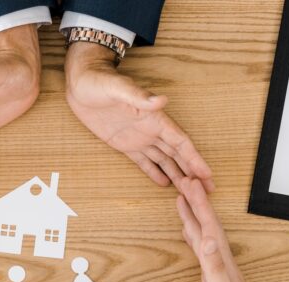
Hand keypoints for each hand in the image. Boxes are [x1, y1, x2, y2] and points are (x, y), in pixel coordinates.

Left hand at [65, 42, 213, 191]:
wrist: (81, 82)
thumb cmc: (99, 81)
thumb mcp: (118, 88)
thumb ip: (140, 97)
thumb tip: (162, 100)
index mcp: (154, 118)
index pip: (181, 142)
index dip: (195, 158)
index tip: (207, 175)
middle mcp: (151, 130)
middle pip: (178, 155)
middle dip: (193, 172)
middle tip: (207, 191)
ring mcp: (139, 137)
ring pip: (164, 160)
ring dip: (177, 175)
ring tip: (188, 193)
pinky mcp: (124, 144)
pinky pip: (143, 161)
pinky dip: (154, 173)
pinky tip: (164, 184)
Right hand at [177, 178, 273, 281]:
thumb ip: (213, 266)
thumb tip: (207, 237)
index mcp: (221, 260)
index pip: (208, 225)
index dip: (197, 204)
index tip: (187, 183)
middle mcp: (220, 259)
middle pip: (206, 224)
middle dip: (195, 202)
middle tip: (183, 181)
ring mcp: (218, 267)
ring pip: (203, 234)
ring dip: (194, 216)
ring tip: (184, 200)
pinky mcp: (214, 277)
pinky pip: (201, 248)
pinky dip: (194, 236)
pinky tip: (191, 234)